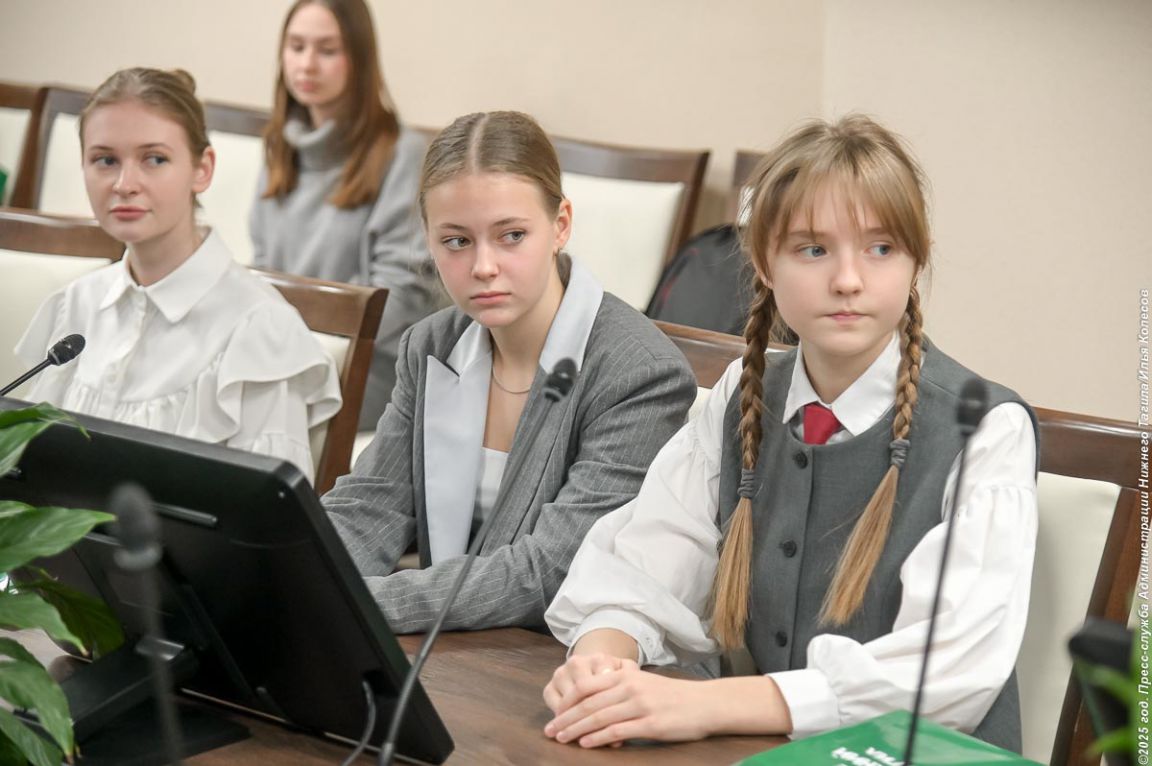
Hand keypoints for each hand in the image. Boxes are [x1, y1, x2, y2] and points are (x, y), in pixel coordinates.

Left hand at [543, 659, 716, 747]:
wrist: (705, 703)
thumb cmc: (673, 695)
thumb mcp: (644, 681)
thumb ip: (620, 681)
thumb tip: (594, 690)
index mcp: (626, 676)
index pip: (587, 686)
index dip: (568, 700)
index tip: (554, 713)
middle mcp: (630, 687)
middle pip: (589, 703)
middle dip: (566, 718)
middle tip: (550, 730)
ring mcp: (640, 705)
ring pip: (600, 717)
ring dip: (577, 729)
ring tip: (562, 739)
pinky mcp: (651, 724)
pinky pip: (618, 731)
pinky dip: (599, 738)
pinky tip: (586, 744)